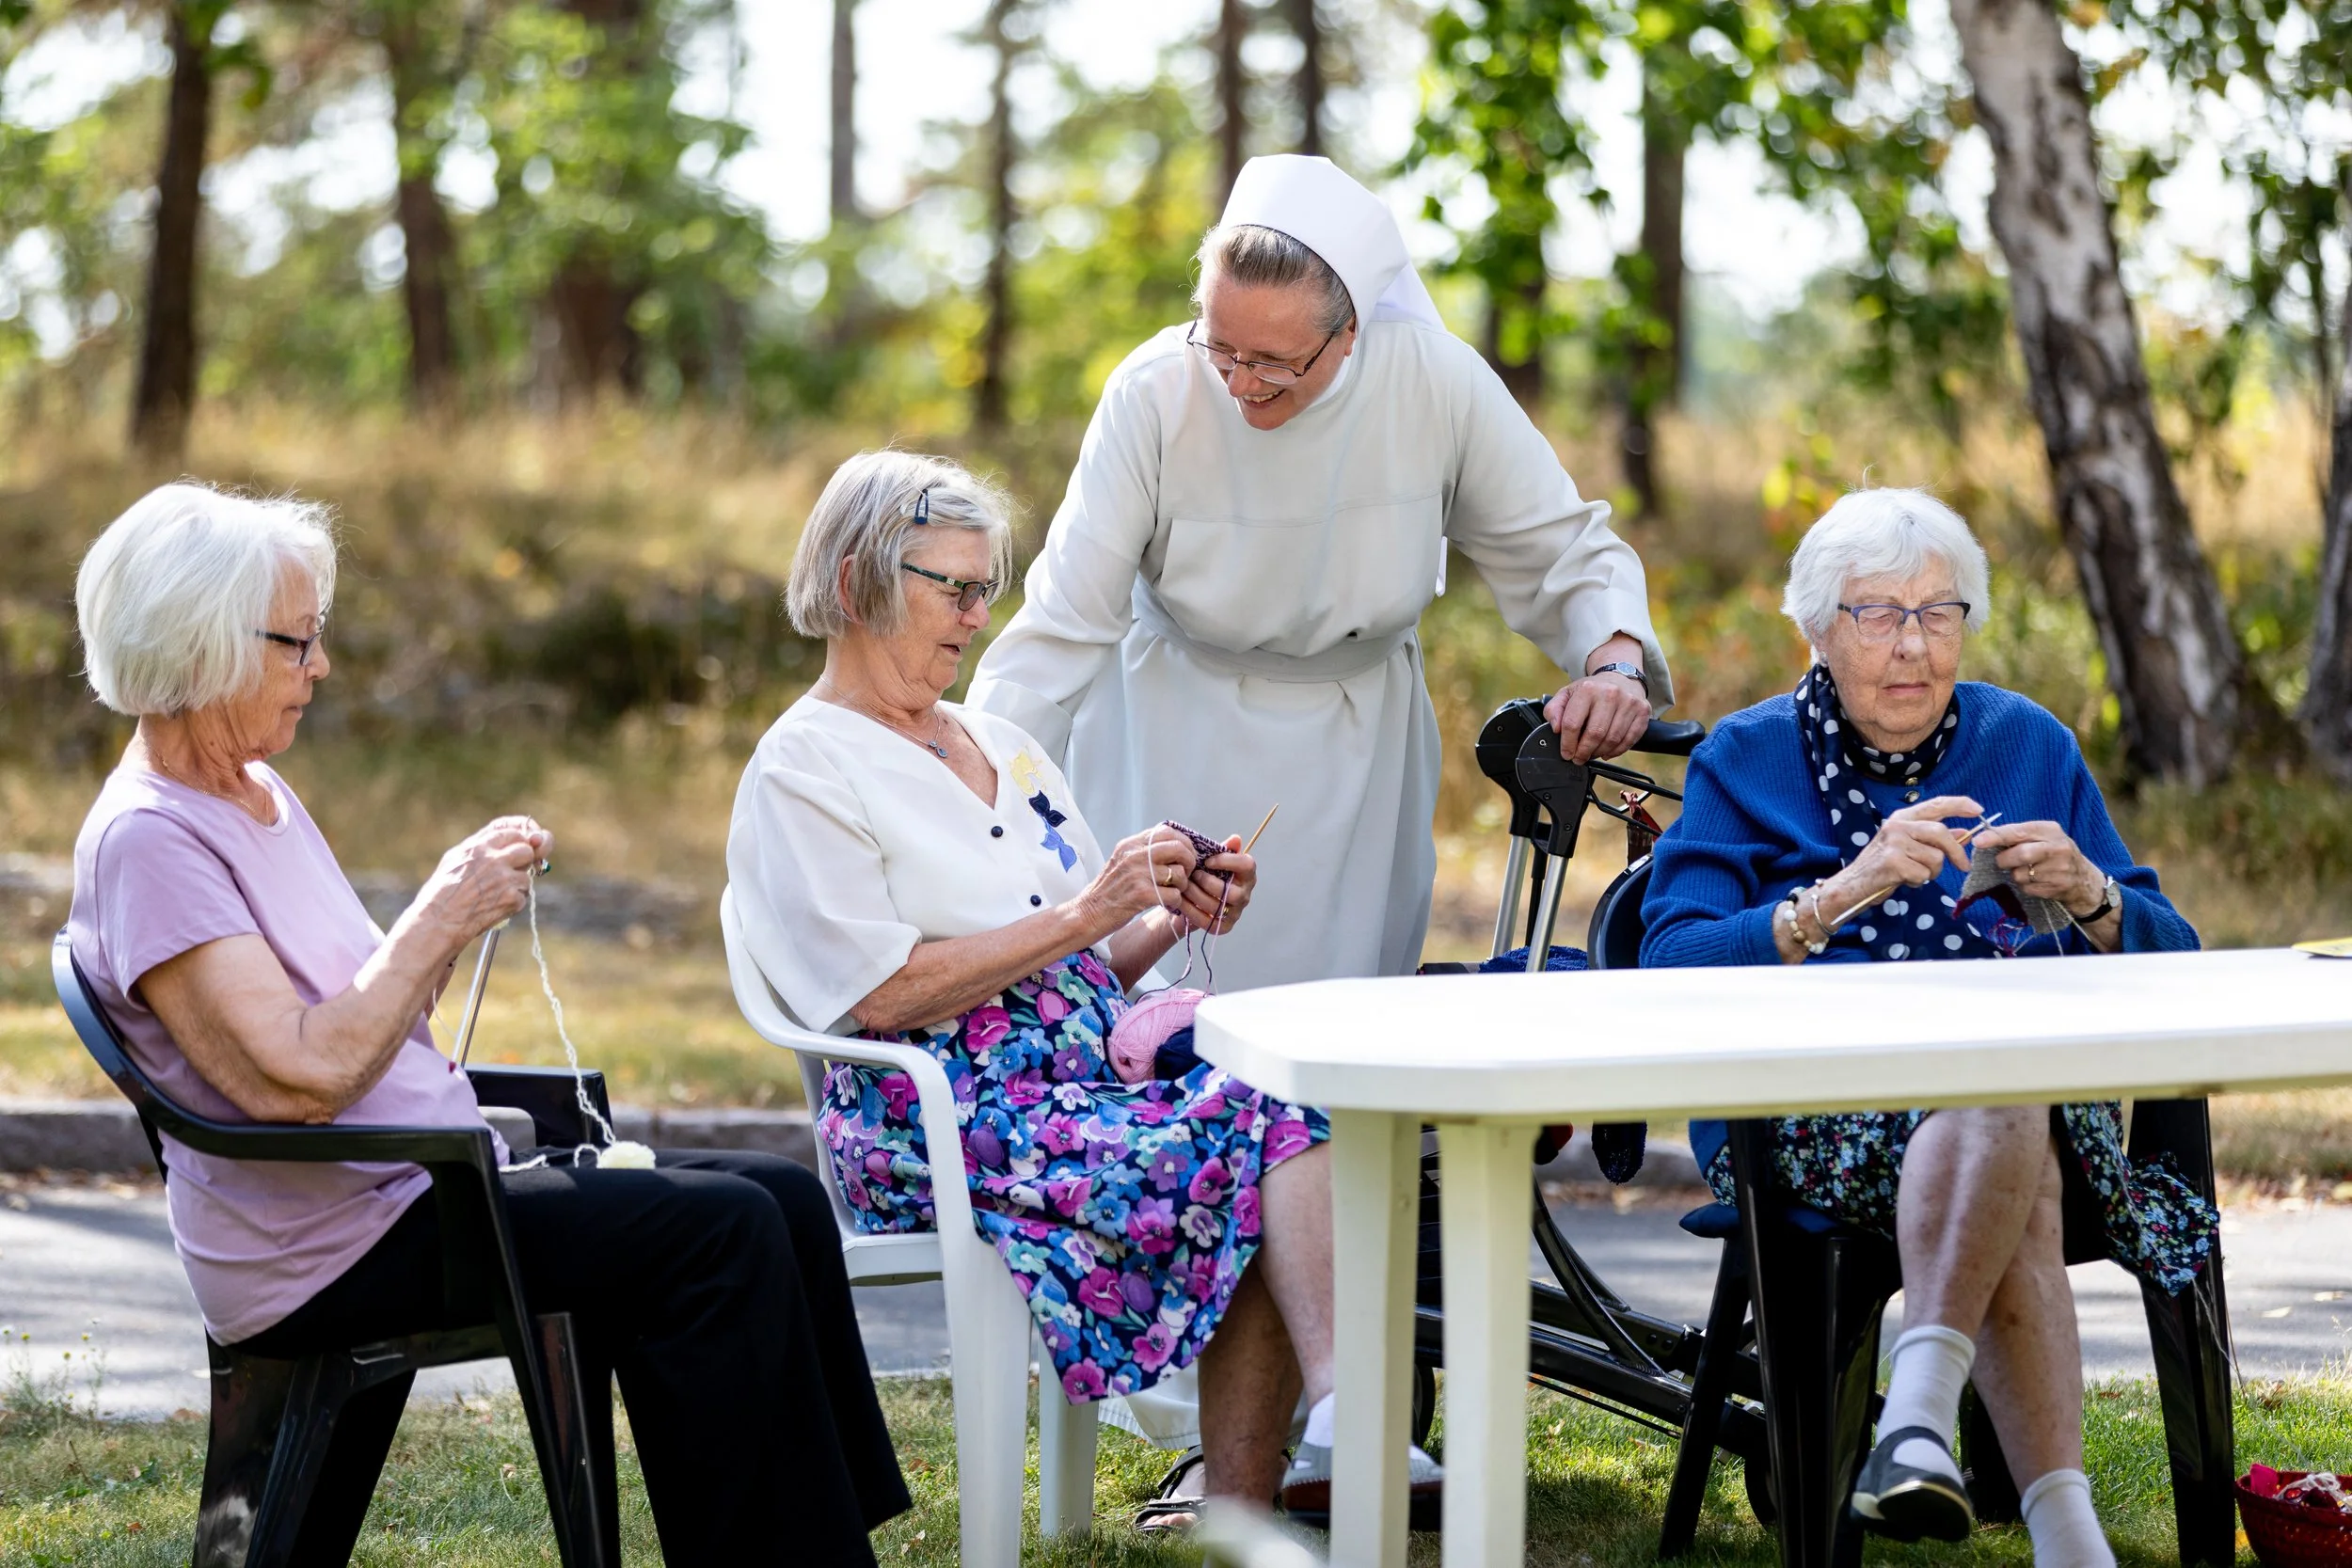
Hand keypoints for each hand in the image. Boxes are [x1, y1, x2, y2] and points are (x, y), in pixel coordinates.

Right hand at [410, 816, 551, 950]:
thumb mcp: (454, 859)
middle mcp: (493, 860)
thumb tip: (500, 839)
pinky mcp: (511, 898)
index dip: (518, 842)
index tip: (518, 850)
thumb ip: (478, 847)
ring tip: (496, 894)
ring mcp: (504, 879)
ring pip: (527, 876)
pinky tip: (494, 907)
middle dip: (524, 861)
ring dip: (517, 886)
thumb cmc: (441, 892)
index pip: (513, 833)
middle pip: (526, 851)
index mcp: (478, 847)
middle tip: (512, 872)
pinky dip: (513, 904)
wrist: (438, 921)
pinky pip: (523, 897)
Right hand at [1087, 826, 1198, 926]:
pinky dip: (1175, 901)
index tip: (1186, 854)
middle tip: (1186, 873)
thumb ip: (1144, 850)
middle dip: (1189, 861)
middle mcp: (1135, 856)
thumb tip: (1175, 844)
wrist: (1090, 912)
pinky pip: (1174, 895)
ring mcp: (1138, 875)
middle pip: (1178, 848)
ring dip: (1182, 885)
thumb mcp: (1122, 860)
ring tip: (1173, 891)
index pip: (1167, 831)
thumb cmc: (1110, 889)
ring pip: (1179, 873)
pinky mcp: (1142, 895)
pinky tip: (1167, 902)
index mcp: (1131, 844)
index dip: (1183, 842)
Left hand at [1175, 835, 1256, 933]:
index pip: (1247, 865)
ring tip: (1183, 886)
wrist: (1187, 900)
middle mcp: (1244, 895)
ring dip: (1197, 895)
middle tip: (1192, 875)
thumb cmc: (1202, 875)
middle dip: (1209, 882)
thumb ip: (1220, 850)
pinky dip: (1191, 910)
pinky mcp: (1223, 927)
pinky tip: (1180, 900)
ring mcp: (1235, 913)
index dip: (1228, 861)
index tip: (1207, 861)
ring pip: (1219, 906)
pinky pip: (1208, 920)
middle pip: (1233, 892)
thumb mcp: (1209, 861)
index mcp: (1246, 875)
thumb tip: (1235, 839)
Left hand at [1545, 672, 1651, 763]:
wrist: (1620, 677)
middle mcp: (1610, 694)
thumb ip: (1554, 710)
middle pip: (1595, 734)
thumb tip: (1555, 728)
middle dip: (1584, 752)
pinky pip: (1629, 740)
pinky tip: (1607, 752)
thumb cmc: (1591, 690)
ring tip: (1592, 754)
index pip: (1572, 723)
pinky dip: (1617, 751)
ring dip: (1599, 753)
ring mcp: (1629, 702)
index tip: (1566, 753)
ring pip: (1612, 740)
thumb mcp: (1567, 694)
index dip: (1567, 743)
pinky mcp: (1643, 711)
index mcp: (1587, 689)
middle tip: (1579, 758)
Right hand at [1820, 795, 1981, 918]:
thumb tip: (1963, 833)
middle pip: (1941, 833)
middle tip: (1963, 866)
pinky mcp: (1893, 862)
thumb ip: (1932, 838)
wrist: (1852, 885)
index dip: (1959, 805)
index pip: (1936, 804)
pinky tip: (1904, 880)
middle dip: (1956, 852)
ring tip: (1914, 874)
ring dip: (1931, 872)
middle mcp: (1897, 826)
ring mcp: (1894, 842)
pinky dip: (1919, 882)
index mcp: (1901, 818)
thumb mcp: (1907, 847)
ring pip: (1935, 857)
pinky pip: (1923, 874)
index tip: (1978, 810)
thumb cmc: (1881, 866)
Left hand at [1971, 821, 2106, 916]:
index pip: (2019, 832)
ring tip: (2027, 870)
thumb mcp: (2042, 836)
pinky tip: (2036, 881)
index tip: (1978, 841)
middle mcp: (2058, 848)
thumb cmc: (2053, 852)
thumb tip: (1985, 836)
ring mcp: (2059, 869)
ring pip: (2020, 874)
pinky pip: (2027, 888)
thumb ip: (2018, 834)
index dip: (1996, 837)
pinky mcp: (2057, 887)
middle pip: (2020, 854)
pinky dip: (2025, 886)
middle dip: (2004, 860)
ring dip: (2016, 874)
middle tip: (2002, 861)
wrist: (2083, 878)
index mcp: (2050, 830)